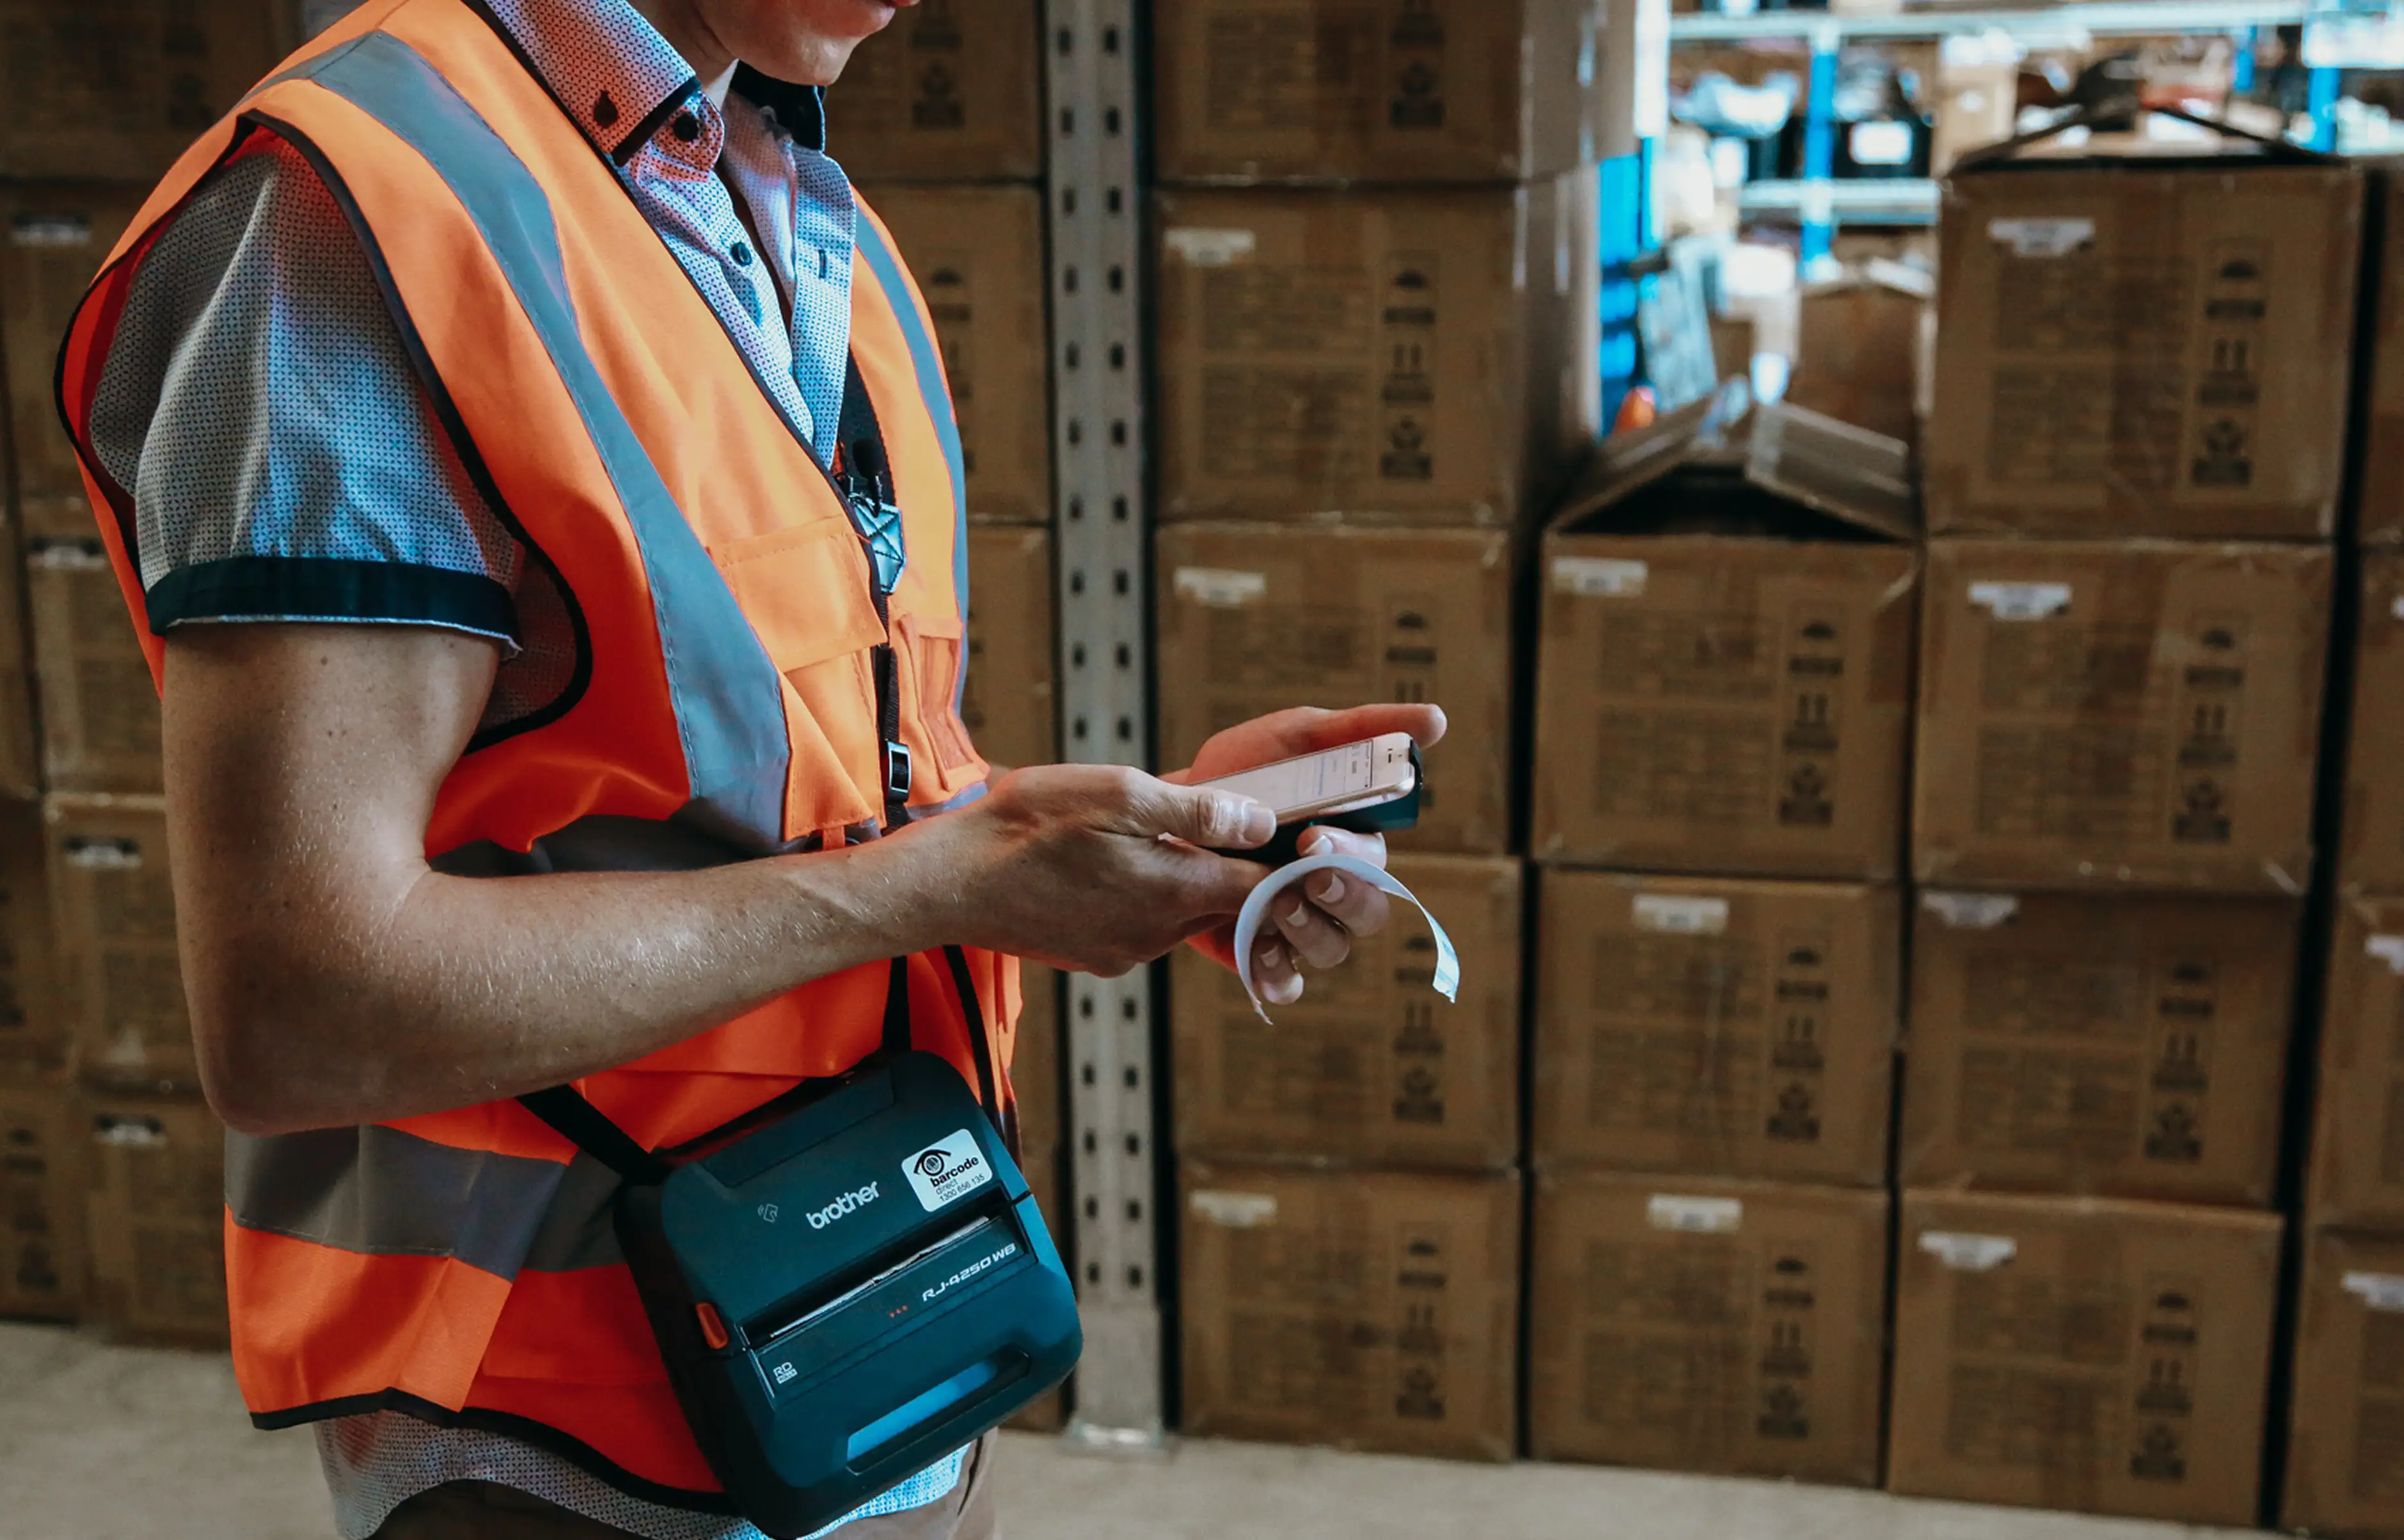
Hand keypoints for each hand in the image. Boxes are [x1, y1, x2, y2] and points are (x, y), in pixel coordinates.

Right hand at [924, 762, 1278, 976]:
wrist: (949, 882)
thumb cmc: (1027, 827)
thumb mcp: (1118, 794)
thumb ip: (1197, 812)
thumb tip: (1260, 822)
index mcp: (1173, 892)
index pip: (1263, 889)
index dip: (1283, 860)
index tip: (1290, 835)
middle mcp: (1157, 935)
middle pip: (1226, 905)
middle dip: (1231, 866)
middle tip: (1219, 818)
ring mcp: (1125, 952)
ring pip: (1183, 915)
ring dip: (1183, 880)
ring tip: (1154, 835)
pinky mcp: (1097, 959)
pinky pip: (1144, 928)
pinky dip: (1145, 898)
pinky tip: (1113, 865)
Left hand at [1167, 704, 1446, 1004]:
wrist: (1173, 804)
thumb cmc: (1246, 768)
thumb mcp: (1301, 736)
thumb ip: (1365, 728)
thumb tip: (1437, 721)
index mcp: (1350, 839)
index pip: (1374, 859)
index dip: (1352, 854)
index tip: (1313, 837)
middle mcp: (1332, 887)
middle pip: (1367, 914)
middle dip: (1341, 899)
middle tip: (1302, 878)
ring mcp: (1299, 922)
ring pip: (1332, 948)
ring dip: (1309, 932)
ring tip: (1271, 906)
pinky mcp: (1260, 950)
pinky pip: (1284, 981)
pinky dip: (1276, 973)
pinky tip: (1256, 948)